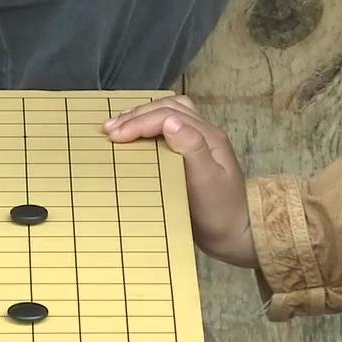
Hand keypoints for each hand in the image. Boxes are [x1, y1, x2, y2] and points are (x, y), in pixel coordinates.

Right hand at [103, 96, 256, 267]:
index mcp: (209, 137)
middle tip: (108, 130)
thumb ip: (191, 149)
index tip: (114, 137)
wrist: (233, 233)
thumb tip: (169, 122)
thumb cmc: (218, 211)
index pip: (169, 116)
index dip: (139, 122)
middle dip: (136, 115)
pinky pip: (170, 123)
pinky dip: (150, 121)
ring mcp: (201, 139)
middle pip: (169, 108)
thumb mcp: (206, 182)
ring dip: (143, 114)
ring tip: (118, 124)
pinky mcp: (193, 149)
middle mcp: (206, 132)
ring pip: (170, 110)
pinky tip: (136, 130)